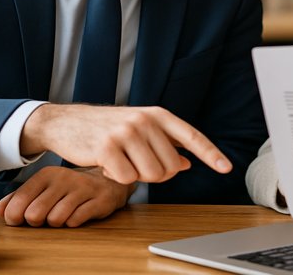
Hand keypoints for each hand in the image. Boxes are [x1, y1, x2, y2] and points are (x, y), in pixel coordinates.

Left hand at [0, 166, 134, 226]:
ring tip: (61, 216)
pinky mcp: (99, 200)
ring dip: (56, 223)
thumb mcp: (45, 187)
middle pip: (35, 213)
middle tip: (43, 218)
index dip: (14, 216)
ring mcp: (83, 189)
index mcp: (46, 174)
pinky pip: (76, 220)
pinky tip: (76, 216)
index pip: (19, 200)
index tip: (18, 220)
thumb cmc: (71, 188)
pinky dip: (73, 223)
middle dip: (36, 222)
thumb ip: (20, 197)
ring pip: (56, 219)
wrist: (109, 180)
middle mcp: (63, 178)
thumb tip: (0, 210)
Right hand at [20, 104, 231, 184]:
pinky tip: (105, 164)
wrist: (65, 122)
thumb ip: (163, 144)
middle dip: (155, 173)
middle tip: (135, 162)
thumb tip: (186, 163)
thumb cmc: (105, 128)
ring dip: (136, 176)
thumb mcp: (138, 130)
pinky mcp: (107, 147)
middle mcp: (144, 120)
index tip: (227, 167)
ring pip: (151, 175)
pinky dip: (117, 178)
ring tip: (120, 161)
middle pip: (170, 167)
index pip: (191, 136)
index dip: (211, 153)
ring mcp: (126, 132)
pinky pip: (127, 179)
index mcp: (157, 114)